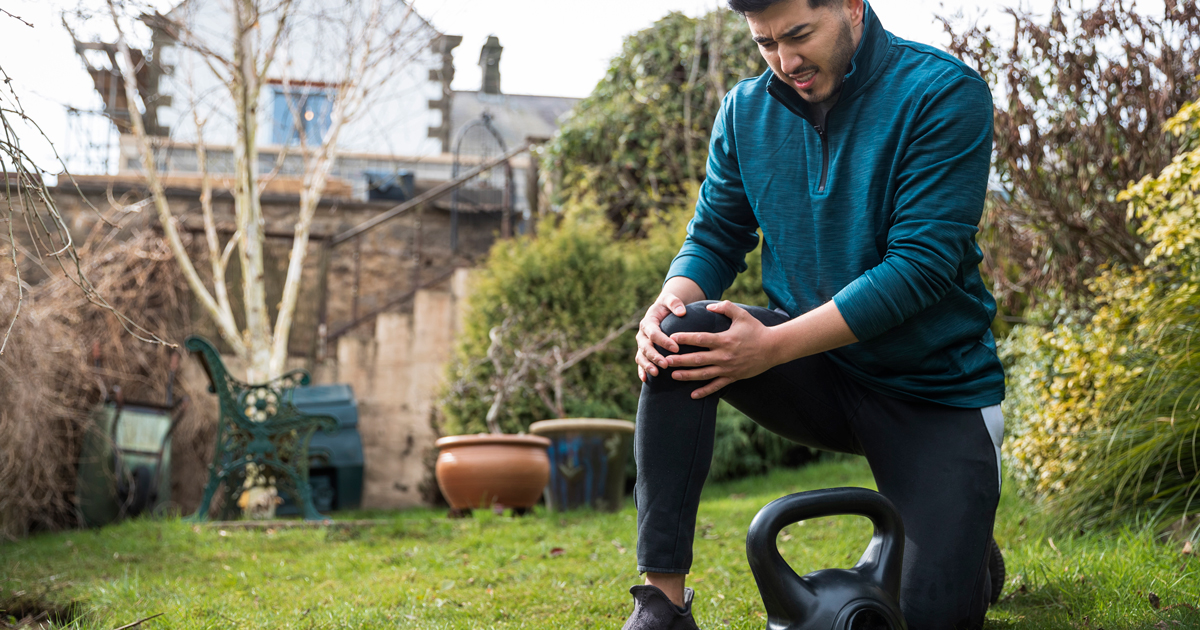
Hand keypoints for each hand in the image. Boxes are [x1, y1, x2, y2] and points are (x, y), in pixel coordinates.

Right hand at [635, 292, 687, 381]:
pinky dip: (641, 371)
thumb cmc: (667, 306)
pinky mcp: (642, 352)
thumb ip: (675, 303)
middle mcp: (642, 335)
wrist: (661, 311)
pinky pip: (640, 363)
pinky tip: (646, 380)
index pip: (654, 333)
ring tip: (656, 373)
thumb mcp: (670, 300)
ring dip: (647, 365)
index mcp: (648, 322)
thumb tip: (682, 312)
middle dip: (654, 356)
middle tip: (665, 364)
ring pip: (641, 356)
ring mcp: (641, 345)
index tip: (676, 348)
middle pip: (645, 347)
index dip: (663, 341)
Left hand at [665, 301, 779, 397]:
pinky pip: (716, 387)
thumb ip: (725, 308)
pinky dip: (704, 392)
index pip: (700, 339)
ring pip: (704, 374)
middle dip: (680, 360)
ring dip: (688, 376)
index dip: (685, 338)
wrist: (774, 348)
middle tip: (665, 361)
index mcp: (724, 340)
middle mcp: (724, 355)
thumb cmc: (756, 329)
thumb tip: (708, 306)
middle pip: (697, 359)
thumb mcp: (742, 315)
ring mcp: (728, 368)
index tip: (672, 338)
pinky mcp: (733, 377)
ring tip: (673, 376)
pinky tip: (692, 395)